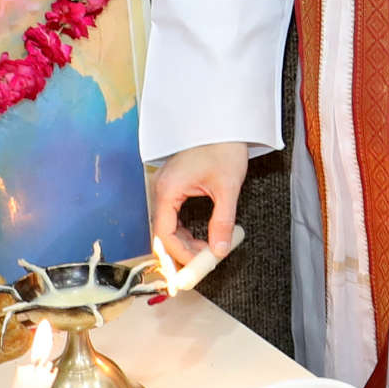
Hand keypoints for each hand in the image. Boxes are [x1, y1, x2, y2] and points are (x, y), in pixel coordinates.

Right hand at [148, 142, 249, 260]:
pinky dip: (185, 230)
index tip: (200, 264)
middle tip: (205, 261)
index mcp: (168, 190)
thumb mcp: (227, 188)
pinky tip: (200, 237)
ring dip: (185, 241)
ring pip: (168, 226)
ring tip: (207, 250)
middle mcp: (161, 190)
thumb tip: (220, 250)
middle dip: (183, 250)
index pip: (164, 234)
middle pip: (163, 232)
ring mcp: (166, 188)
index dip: (180, 254)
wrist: (224, 123)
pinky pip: (173, 216)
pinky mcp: (173, 187)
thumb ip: (222, 221)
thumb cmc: (223, 147)